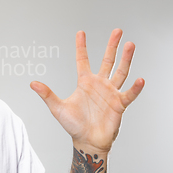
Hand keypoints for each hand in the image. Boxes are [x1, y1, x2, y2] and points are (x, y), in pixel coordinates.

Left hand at [30, 29, 144, 152]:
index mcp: (85, 82)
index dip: (81, 46)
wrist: (87, 141)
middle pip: (107, 60)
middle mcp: (99, 84)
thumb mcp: (57, 108)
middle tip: (117, 31)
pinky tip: (140, 79)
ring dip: (126, 59)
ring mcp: (110, 93)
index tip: (81, 32)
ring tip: (130, 45)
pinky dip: (135, 88)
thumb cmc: (73, 125)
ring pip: (120, 72)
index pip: (83, 59)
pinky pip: (129, 94)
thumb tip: (32, 83)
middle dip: (112, 45)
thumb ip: (47, 94)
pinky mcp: (119, 104)